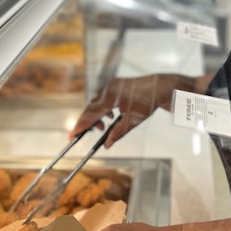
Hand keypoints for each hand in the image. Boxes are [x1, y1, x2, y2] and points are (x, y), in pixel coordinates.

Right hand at [70, 74, 196, 147]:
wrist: (159, 87)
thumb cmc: (148, 102)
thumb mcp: (133, 121)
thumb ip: (118, 133)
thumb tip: (106, 144)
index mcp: (111, 97)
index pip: (91, 114)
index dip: (81, 126)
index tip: (72, 135)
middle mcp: (108, 89)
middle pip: (90, 108)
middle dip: (87, 123)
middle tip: (81, 135)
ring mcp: (110, 85)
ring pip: (95, 103)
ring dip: (96, 117)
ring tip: (102, 128)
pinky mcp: (114, 85)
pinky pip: (102, 98)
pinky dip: (102, 109)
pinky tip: (110, 117)